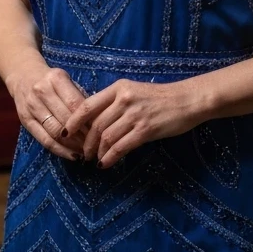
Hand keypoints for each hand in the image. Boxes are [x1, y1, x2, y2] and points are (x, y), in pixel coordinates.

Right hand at [7, 65, 89, 161]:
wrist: (23, 75)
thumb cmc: (51, 79)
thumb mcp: (66, 80)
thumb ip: (79, 96)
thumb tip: (97, 119)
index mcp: (56, 79)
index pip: (75, 104)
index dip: (88, 120)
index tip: (100, 131)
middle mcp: (42, 92)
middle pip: (65, 119)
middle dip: (83, 135)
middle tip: (96, 145)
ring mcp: (32, 107)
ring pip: (55, 132)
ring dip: (73, 145)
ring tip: (86, 152)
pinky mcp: (25, 120)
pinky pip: (44, 140)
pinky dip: (60, 150)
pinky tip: (72, 155)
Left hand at [63, 78, 201, 167]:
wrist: (186, 100)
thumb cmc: (160, 97)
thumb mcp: (134, 92)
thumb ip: (115, 102)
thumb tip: (94, 120)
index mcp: (119, 87)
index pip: (88, 104)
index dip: (74, 121)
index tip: (66, 132)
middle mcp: (124, 99)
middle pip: (96, 125)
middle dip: (86, 143)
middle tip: (83, 154)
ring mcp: (135, 114)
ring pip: (106, 137)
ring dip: (98, 152)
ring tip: (95, 160)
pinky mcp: (145, 130)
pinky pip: (121, 147)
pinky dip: (110, 158)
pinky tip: (106, 163)